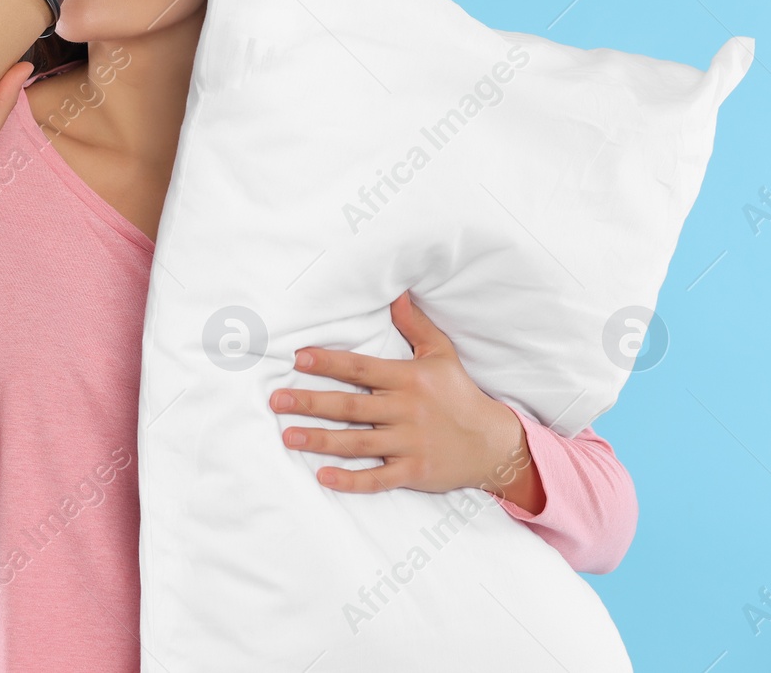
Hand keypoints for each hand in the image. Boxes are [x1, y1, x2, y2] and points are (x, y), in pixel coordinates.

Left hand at [268, 290, 543, 509]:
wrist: (494, 443)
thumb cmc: (459, 394)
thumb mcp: (441, 354)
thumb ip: (415, 324)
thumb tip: (397, 291)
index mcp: (408, 379)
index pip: (361, 368)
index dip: (329, 363)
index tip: (298, 359)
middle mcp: (406, 410)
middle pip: (351, 406)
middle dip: (311, 403)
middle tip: (276, 400)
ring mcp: (410, 443)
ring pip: (358, 443)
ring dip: (320, 440)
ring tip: (287, 436)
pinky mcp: (414, 472)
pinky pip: (378, 479)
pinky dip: (351, 480)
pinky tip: (323, 477)